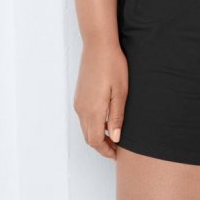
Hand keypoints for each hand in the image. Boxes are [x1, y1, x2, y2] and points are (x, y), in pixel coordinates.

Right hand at [73, 39, 127, 159]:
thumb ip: (117, 116)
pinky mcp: (79, 95)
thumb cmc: (113, 65)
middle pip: (89, 137)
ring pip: (85, 127)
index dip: (105, 151)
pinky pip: (84, 117)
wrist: (98, 45)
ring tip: (113, 135)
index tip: (117, 154)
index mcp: (93, 110)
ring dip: (97, 135)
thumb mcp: (121, 91)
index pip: (96, 141)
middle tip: (117, 148)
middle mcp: (82, 109)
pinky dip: (93, 124)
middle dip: (102, 146)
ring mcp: (79, 101)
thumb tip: (115, 138)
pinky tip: (106, 119)